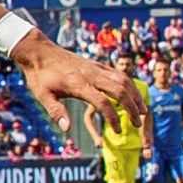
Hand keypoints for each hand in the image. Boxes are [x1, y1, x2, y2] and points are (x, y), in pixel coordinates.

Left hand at [14, 36, 141, 139]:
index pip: (102, 102)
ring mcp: (96, 68)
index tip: (117, 131)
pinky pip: (119, 73)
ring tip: (142, 111)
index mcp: (78, 84)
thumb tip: (67, 130)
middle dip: (132, 108)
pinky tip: (133, 95)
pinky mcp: (97, 64)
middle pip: (119, 90)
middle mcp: (91, 74)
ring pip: (123, 80)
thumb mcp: (42, 96)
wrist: (39, 52)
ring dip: (135, 96)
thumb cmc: (40, 76)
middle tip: (137, 124)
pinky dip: (130, 85)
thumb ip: (56, 112)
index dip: (112, 118)